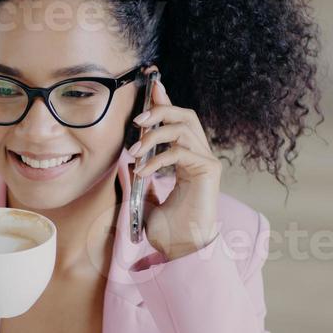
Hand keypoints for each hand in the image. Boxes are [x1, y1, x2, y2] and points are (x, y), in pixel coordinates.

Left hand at [128, 76, 221, 260]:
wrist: (182, 250)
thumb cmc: (167, 228)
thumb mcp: (145, 197)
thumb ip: (140, 176)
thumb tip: (124, 163)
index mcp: (185, 155)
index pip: (176, 119)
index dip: (163, 99)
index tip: (150, 82)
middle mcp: (199, 154)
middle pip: (185, 114)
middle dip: (160, 110)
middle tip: (136, 121)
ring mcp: (207, 161)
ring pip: (184, 127)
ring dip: (155, 134)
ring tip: (135, 151)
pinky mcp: (209, 171)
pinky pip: (182, 151)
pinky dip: (158, 157)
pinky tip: (143, 171)